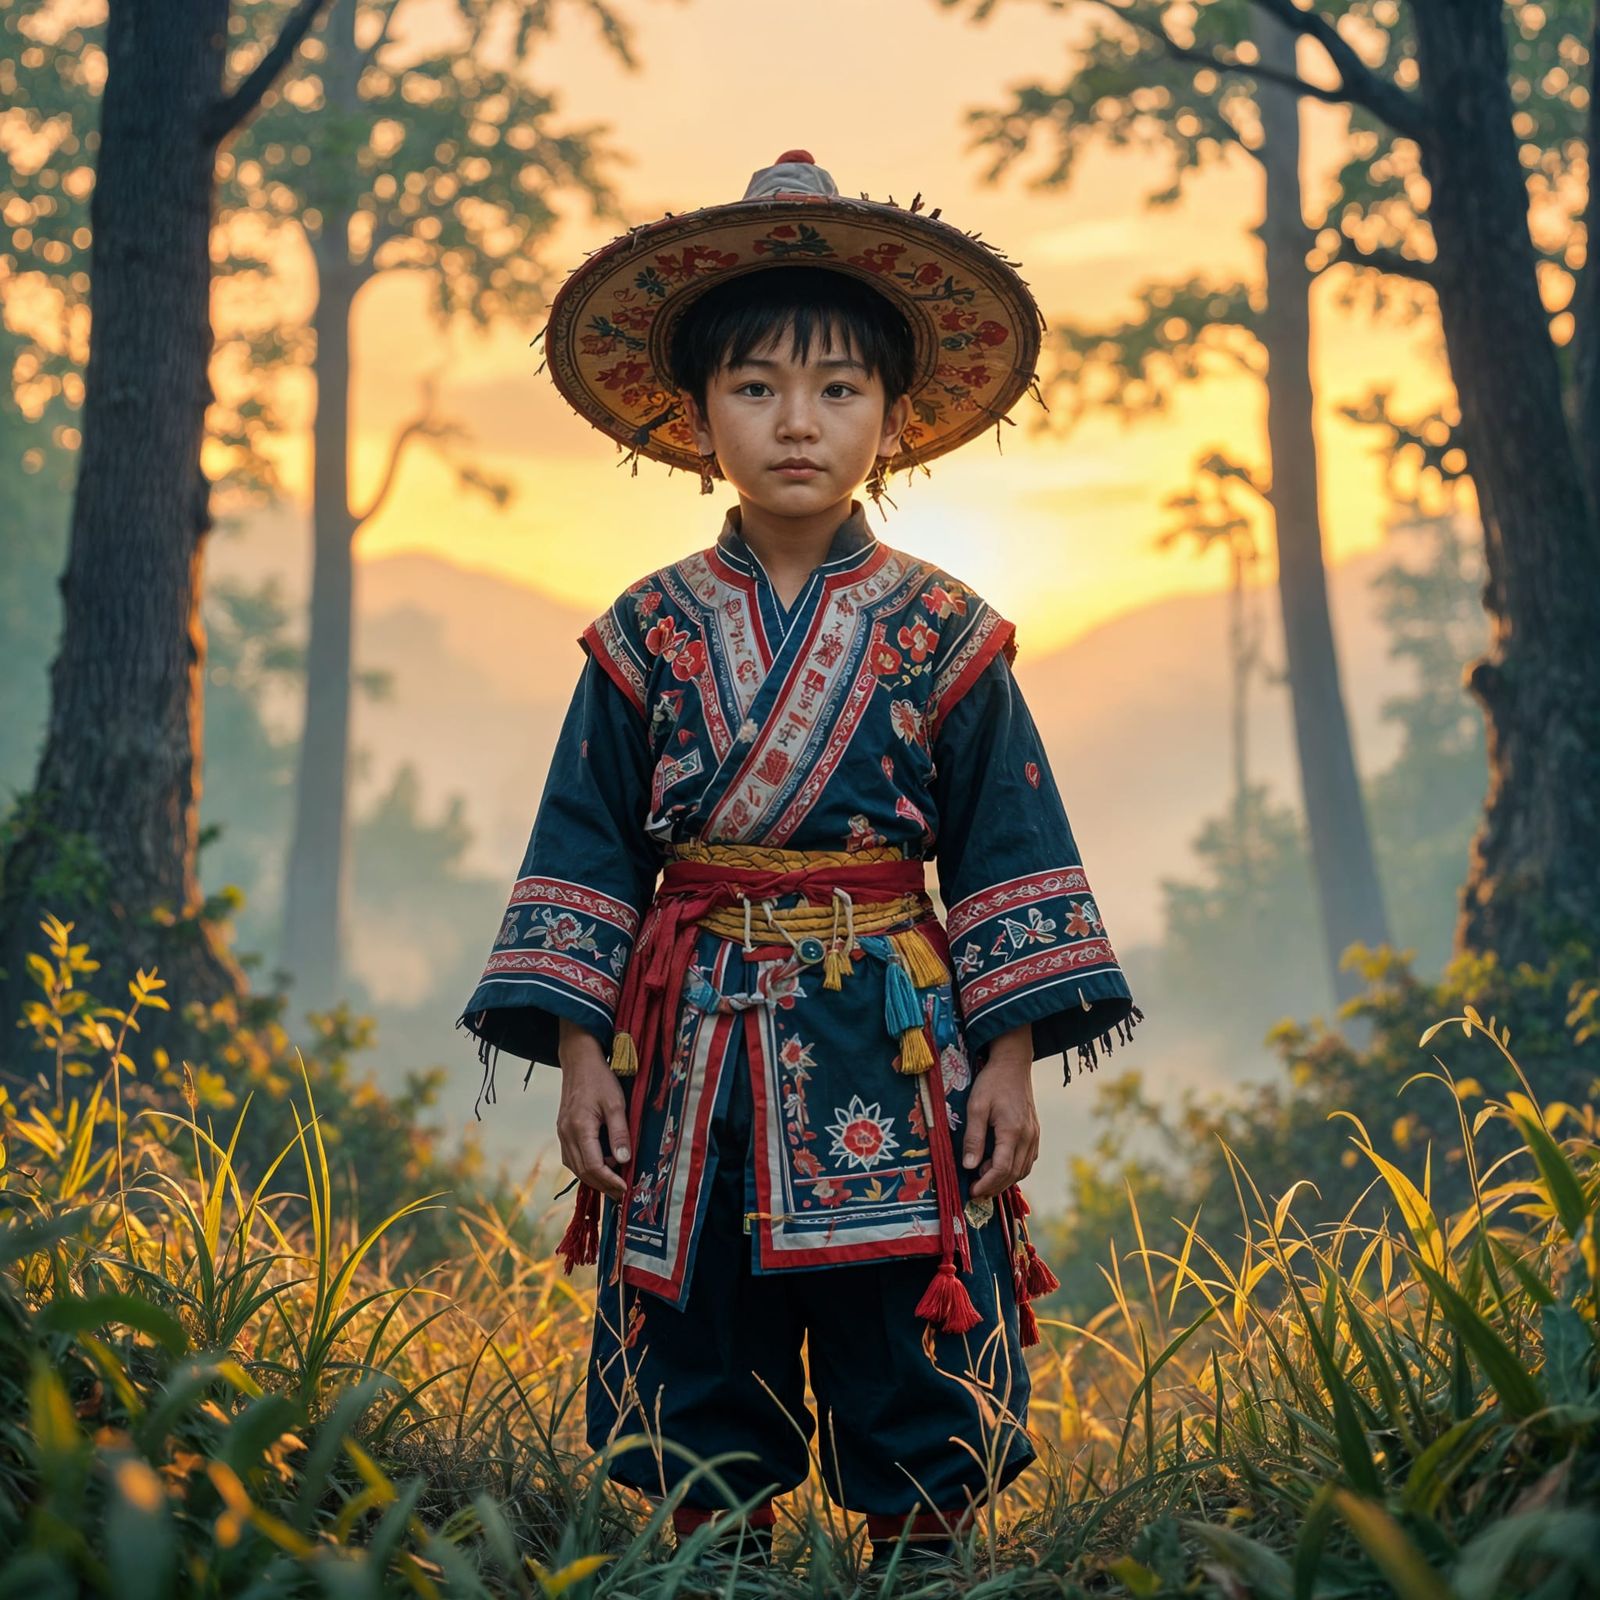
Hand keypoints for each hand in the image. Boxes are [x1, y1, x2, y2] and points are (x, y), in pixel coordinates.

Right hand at [555, 1019, 630, 1199]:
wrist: (579, 1061)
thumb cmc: (600, 1079)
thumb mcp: (616, 1103)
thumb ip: (620, 1132)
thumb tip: (624, 1160)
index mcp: (579, 1128)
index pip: (593, 1166)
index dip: (609, 1181)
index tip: (624, 1188)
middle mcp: (566, 1134)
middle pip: (582, 1171)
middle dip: (603, 1185)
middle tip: (621, 1194)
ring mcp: (562, 1133)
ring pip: (575, 1167)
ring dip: (594, 1179)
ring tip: (613, 1185)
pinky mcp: (563, 1131)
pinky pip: (572, 1157)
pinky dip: (585, 1168)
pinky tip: (599, 1168)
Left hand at [962, 1025, 1037, 1199]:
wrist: (1013, 1064)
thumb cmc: (992, 1082)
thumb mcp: (976, 1107)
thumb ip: (973, 1138)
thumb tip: (968, 1166)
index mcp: (1013, 1131)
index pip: (1002, 1168)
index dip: (987, 1184)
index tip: (972, 1191)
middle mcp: (1028, 1137)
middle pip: (1014, 1173)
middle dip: (994, 1186)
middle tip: (975, 1192)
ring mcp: (1034, 1135)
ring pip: (1023, 1169)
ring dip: (1005, 1180)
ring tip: (984, 1180)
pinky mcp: (1035, 1132)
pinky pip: (1028, 1160)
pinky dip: (1015, 1169)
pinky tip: (999, 1167)